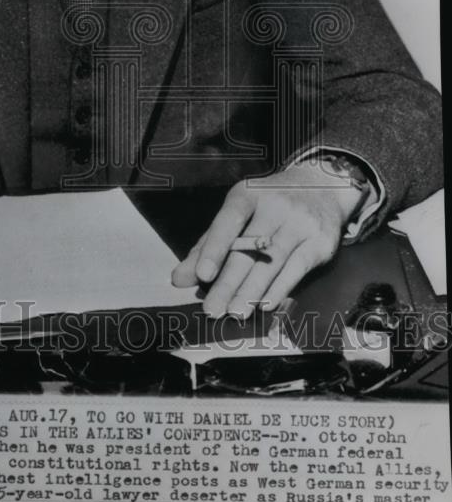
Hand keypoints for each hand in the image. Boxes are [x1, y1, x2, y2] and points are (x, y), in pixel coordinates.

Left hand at [171, 163, 364, 317]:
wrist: (322, 188)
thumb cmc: (268, 205)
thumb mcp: (237, 213)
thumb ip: (208, 245)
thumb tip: (180, 279)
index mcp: (248, 194)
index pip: (229, 221)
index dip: (215, 248)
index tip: (202, 275)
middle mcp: (276, 205)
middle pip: (249, 249)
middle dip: (229, 282)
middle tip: (212, 309)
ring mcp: (300, 223)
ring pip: (272, 262)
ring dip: (252, 291)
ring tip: (235, 312)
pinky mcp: (321, 243)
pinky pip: (297, 269)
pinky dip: (279, 289)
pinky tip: (264, 304)